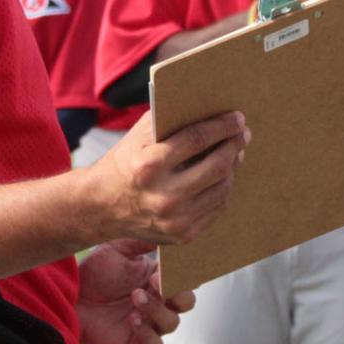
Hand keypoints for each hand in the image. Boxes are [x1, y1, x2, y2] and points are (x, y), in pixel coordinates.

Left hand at [76, 239, 194, 343]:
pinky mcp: (136, 343)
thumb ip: (142, 240)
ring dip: (157, 309)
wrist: (70, 296)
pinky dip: (149, 333)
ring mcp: (149, 324)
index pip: (184, 278)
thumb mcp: (117, 249)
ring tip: (135, 297)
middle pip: (186, 302)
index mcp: (158, 279)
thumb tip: (166, 232)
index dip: (181, 274)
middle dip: (177, 293)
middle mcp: (158, 302)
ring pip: (171, 323)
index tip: (164, 267)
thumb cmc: (94, 272)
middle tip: (155, 283)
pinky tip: (133, 320)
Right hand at [92, 109, 247, 246]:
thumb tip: (208, 108)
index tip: (238, 118)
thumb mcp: (137, 137)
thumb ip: (168, 120)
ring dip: (232, 167)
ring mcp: (175, 220)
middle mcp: (164, 196)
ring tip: (233, 153)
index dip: (222, 126)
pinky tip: (223, 175)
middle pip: (217, 166)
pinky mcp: (183, 235)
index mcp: (149, 166)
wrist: (101, 207)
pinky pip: (217, 208)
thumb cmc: (123, 164)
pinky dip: (223, 188)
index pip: (197, 139)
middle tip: (242, 134)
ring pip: (222, 188)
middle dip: (234, 145)